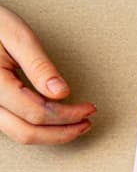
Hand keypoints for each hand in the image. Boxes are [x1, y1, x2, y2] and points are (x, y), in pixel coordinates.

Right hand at [0, 6, 94, 144]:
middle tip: (86, 122)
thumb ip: (39, 66)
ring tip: (76, 124)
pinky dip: (37, 128)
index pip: (36, 112)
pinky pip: (13, 125)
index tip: (88, 109)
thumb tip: (61, 92)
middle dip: (62, 132)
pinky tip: (55, 121)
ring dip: (50, 134)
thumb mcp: (18, 37)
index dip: (67, 115)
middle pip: (26, 132)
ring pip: (19, 133)